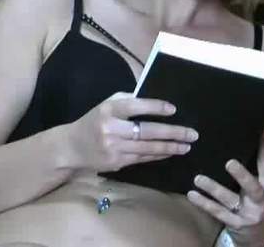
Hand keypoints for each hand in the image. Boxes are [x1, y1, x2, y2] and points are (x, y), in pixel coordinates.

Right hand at [64, 92, 198, 172]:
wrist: (71, 148)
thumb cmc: (94, 121)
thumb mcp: (107, 105)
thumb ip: (128, 100)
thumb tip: (155, 100)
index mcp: (108, 110)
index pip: (135, 106)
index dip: (154, 107)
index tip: (173, 109)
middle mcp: (111, 129)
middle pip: (146, 131)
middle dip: (172, 133)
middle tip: (192, 134)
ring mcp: (113, 148)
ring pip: (147, 148)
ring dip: (170, 147)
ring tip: (187, 145)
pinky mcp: (116, 163)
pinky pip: (142, 158)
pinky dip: (158, 155)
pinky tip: (171, 152)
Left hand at [187, 129, 263, 246]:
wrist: (261, 238)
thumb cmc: (261, 204)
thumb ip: (260, 167)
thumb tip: (256, 136)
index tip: (262, 131)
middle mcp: (261, 202)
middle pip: (252, 188)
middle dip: (241, 175)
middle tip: (229, 163)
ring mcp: (247, 214)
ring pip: (229, 201)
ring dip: (213, 189)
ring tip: (198, 179)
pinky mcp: (234, 224)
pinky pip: (217, 212)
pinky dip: (204, 203)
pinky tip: (192, 195)